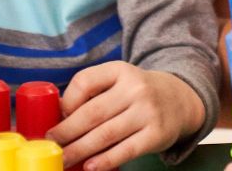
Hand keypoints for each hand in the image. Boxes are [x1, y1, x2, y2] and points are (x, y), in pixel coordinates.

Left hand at [49, 62, 201, 170]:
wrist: (181, 100)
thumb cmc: (138, 94)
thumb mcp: (119, 81)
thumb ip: (93, 92)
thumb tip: (59, 117)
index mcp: (120, 70)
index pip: (85, 82)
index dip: (66, 102)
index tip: (55, 119)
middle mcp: (135, 88)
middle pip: (92, 113)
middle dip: (67, 132)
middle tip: (51, 145)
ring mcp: (148, 111)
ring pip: (106, 134)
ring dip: (80, 150)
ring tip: (64, 159)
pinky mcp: (157, 134)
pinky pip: (126, 150)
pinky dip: (106, 160)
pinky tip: (90, 166)